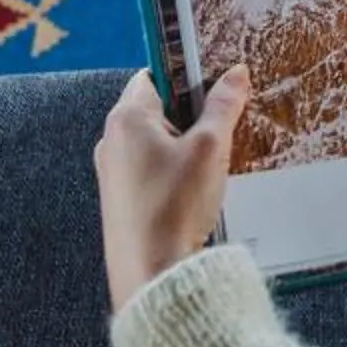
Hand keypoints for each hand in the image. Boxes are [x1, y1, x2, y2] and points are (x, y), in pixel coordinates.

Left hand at [95, 65, 252, 312]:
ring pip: (156, 144)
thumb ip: (224, 105)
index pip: (155, 75)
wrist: (153, 273)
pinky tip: (193, 196)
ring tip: (208, 171)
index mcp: (126, 118)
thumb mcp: (211, 148)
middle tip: (218, 135)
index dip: (187, 78)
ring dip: (185, 149)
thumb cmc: (175, 206)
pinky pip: (151, 173)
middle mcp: (111, 141)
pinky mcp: (120, 202)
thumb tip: (235, 73)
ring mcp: (112, 174)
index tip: (214, 90)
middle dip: (191, 118)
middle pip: (157, 111)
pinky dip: (174, 175)